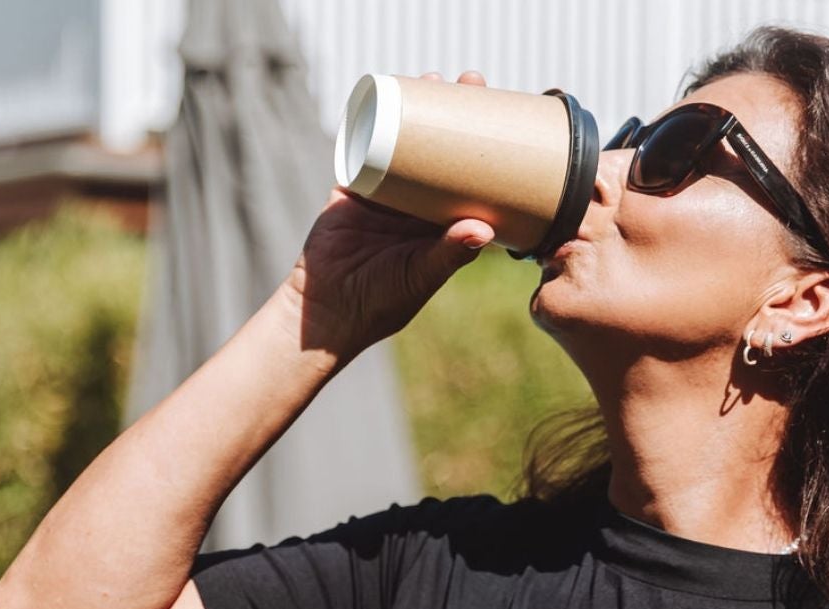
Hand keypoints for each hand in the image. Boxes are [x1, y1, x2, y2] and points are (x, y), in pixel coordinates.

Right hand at [281, 69, 496, 361]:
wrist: (326, 310)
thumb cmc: (381, 302)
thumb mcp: (419, 276)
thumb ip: (449, 255)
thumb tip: (484, 231)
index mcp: (440, 225)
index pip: (470, 177)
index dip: (485, 147)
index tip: (502, 117)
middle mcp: (416, 205)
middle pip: (441, 149)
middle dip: (454, 114)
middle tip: (470, 81)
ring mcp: (384, 192)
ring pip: (405, 140)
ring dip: (417, 107)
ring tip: (431, 78)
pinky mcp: (353, 185)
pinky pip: (364, 144)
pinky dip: (372, 119)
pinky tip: (386, 92)